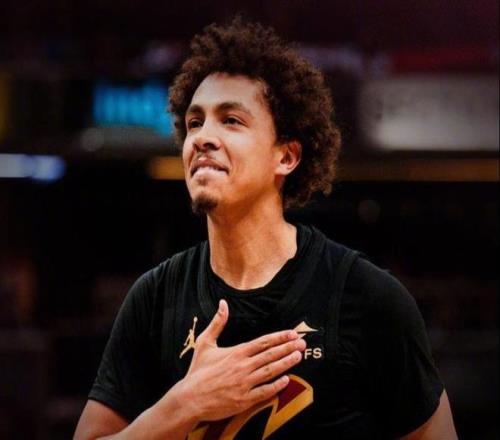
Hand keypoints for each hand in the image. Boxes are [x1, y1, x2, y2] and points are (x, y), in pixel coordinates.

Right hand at [174, 300, 305, 421]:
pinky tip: (286, 380)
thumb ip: (217, 323)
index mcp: (236, 353)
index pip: (263, 342)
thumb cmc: (197, 371)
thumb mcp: (205, 343)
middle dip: (288, 348)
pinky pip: (264, 392)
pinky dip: (276, 386)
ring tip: (299, 356)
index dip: (280, 337)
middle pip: (271, 355)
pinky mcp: (244, 400)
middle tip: (303, 343)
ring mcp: (244, 384)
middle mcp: (243, 366)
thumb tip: (223, 303)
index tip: (293, 333)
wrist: (189, 398)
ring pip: (270, 371)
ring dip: (286, 363)